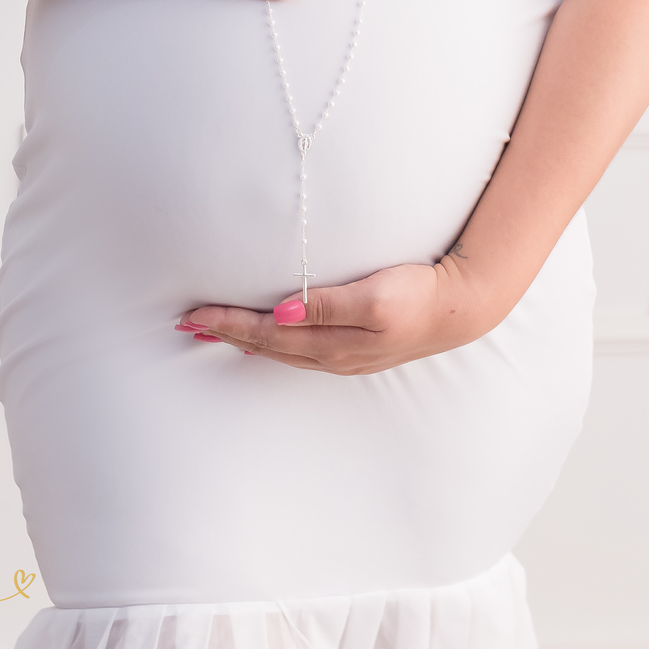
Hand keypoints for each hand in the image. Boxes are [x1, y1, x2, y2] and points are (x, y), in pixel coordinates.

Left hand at [175, 256, 498, 373]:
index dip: (228, 323)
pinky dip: (272, 340)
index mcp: (331, 343)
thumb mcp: (374, 297)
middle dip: (226, 333)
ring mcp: (344, 353)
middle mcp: (332, 354)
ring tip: (215, 330)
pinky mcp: (355, 345)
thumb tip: (281, 313)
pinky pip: (299, 346)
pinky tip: (267, 334)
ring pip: (280, 349)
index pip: (265, 333)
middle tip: (188, 323)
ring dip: (245, 338)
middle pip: (266, 346)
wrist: (461, 307)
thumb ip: (327, 304)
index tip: (194, 314)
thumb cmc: (418, 295)